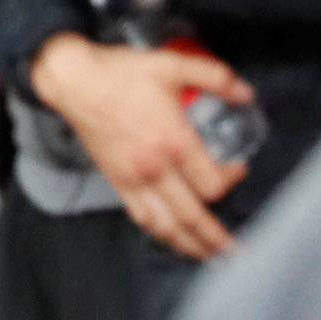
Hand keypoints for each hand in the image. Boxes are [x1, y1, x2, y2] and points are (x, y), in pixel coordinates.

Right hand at [32, 35, 251, 261]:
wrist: (75, 79)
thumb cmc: (120, 72)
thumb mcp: (170, 64)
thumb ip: (212, 76)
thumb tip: (245, 92)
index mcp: (173, 141)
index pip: (212, 182)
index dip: (232, 180)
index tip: (237, 169)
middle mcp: (156, 167)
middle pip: (194, 217)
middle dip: (217, 237)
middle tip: (235, 247)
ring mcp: (135, 179)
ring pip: (168, 226)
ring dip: (191, 246)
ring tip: (209, 255)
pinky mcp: (117, 181)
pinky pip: (141, 218)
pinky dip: (160, 234)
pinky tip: (170, 237)